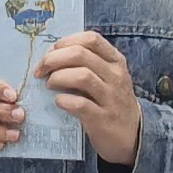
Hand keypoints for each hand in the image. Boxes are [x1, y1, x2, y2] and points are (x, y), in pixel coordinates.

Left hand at [34, 32, 142, 172]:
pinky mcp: (103, 119)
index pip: (91, 39)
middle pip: (80, 54)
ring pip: (82, 76)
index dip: (66, 41)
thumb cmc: (111, 101)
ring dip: (58, 77)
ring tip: (49, 85)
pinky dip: (64, 101)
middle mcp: (116, 76)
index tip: (51, 52)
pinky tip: (59, 102)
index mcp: (116, 61)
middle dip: (53, 59)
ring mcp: (111, 98)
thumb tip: (51, 54)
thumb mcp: (107, 77)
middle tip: (40, 70)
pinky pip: (81, 104)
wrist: (132, 134)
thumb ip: (86, 63)